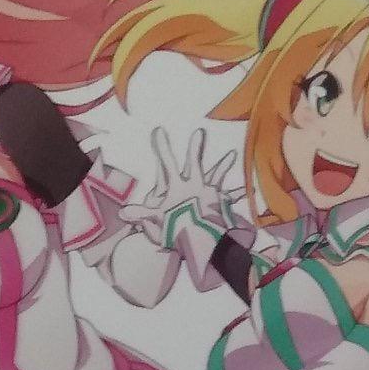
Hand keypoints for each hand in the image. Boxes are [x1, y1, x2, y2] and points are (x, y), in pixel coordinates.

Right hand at [121, 126, 236, 237]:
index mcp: (178, 187)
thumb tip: (123, 213)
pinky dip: (236, 194)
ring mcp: (211, 193)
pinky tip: (245, 190)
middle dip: (195, 147)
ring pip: (217, 174)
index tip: (159, 130)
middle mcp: (196, 185)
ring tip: (232, 154)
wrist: (204, 239)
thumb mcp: (156, 222)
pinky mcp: (222, 204)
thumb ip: (141, 215)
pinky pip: (231, 198)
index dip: (162, 146)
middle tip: (199, 132)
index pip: (167, 162)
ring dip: (224, 164)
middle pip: (195, 162)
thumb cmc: (179, 229)